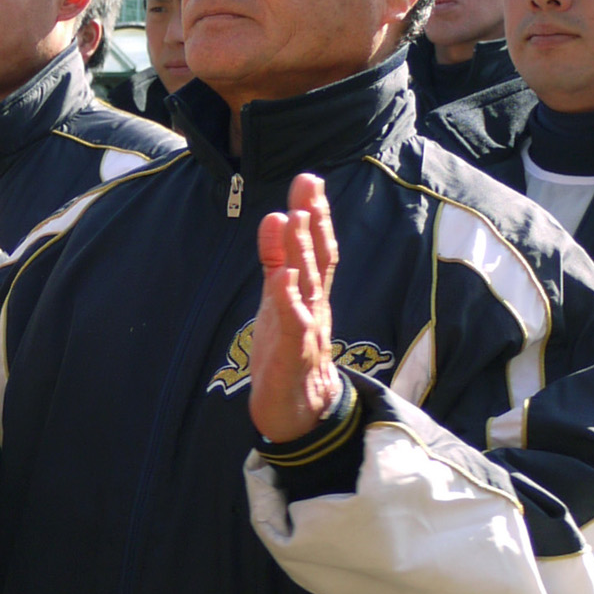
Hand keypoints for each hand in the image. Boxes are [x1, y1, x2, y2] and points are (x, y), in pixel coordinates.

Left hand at [250, 173, 342, 441]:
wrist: (298, 413)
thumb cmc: (287, 354)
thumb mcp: (278, 302)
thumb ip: (276, 263)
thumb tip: (274, 219)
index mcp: (311, 295)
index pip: (319, 249)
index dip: (316, 214)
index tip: (310, 181)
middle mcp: (315, 307)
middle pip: (319, 258)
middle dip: (313, 220)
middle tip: (308, 182)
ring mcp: (307, 330)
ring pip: (307, 286)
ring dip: (301, 251)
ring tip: (295, 217)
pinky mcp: (293, 355)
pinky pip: (292, 324)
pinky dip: (286, 299)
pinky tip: (280, 277)